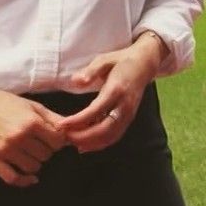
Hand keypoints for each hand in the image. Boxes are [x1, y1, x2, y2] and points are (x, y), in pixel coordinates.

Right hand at [0, 88, 67, 186]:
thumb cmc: (6, 103)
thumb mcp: (33, 106)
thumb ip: (54, 119)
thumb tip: (73, 131)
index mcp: (31, 122)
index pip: (58, 142)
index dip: (57, 140)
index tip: (52, 138)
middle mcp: (19, 137)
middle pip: (47, 155)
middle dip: (46, 149)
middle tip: (37, 142)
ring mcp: (5, 150)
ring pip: (33, 167)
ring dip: (35, 162)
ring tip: (29, 151)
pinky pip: (12, 178)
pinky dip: (24, 181)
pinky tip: (30, 177)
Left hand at [58, 33, 163, 152]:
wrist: (145, 63)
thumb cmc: (121, 60)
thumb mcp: (104, 60)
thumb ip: (90, 71)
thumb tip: (75, 81)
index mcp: (117, 90)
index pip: (95, 111)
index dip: (77, 121)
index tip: (61, 125)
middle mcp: (125, 105)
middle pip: (104, 129)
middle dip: (82, 136)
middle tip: (64, 136)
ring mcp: (129, 114)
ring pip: (110, 136)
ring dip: (91, 143)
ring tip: (72, 142)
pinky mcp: (129, 118)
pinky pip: (115, 136)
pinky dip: (100, 144)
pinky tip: (85, 145)